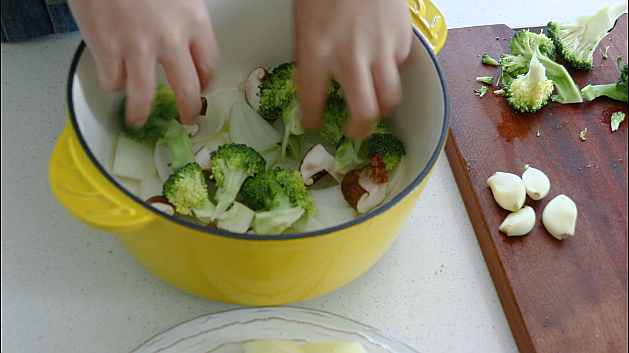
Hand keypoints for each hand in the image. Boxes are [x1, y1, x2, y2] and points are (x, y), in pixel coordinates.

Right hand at [68, 0, 218, 126]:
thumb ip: (184, 17)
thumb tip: (184, 40)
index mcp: (194, 20)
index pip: (209, 64)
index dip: (205, 82)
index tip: (201, 88)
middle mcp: (171, 39)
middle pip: (187, 90)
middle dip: (187, 111)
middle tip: (185, 120)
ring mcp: (137, 46)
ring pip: (145, 96)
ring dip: (142, 113)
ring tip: (139, 120)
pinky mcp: (107, 48)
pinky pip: (113, 81)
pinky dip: (112, 84)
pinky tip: (113, 81)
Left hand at [293, 0, 411, 139]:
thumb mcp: (304, 22)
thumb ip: (311, 55)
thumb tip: (321, 81)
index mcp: (315, 51)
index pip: (312, 102)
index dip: (312, 120)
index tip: (314, 124)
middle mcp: (349, 57)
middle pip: (364, 113)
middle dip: (358, 130)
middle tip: (354, 131)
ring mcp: (380, 50)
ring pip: (389, 99)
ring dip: (381, 108)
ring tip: (374, 106)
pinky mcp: (401, 40)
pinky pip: (399, 69)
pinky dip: (391, 73)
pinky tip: (382, 64)